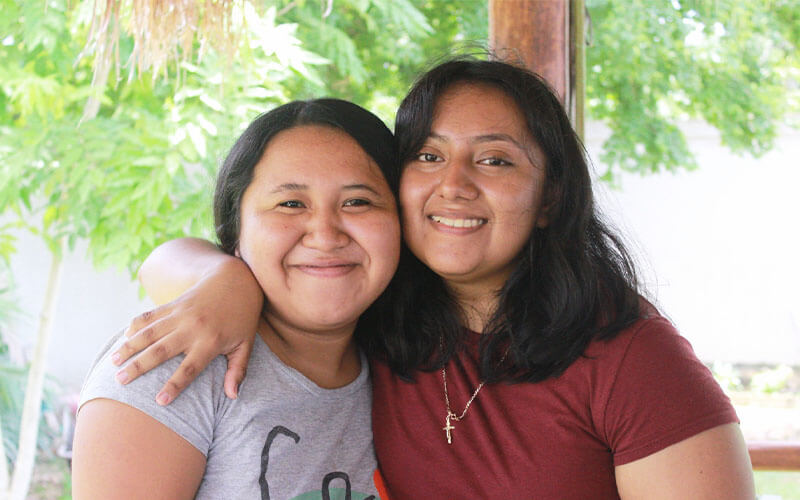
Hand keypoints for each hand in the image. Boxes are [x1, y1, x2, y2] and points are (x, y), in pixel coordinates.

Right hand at [112, 258, 263, 404]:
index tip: (160, 401)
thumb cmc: (241, 318)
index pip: (189, 369)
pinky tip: (123, 338)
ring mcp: (181, 315)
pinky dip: (136, 326)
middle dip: (139, 366)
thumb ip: (238, 371)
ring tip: (113, 361)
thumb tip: (232, 396)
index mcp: (210, 342)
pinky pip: (150, 315)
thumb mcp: (245, 345)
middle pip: (161, 351)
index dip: (174, 385)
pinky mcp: (173, 304)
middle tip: (120, 381)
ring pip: (149, 332)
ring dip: (129, 346)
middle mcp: (192, 329)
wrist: (235, 281)